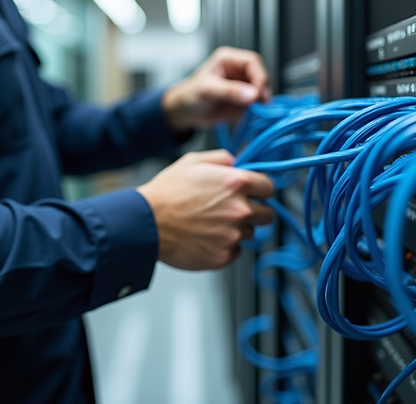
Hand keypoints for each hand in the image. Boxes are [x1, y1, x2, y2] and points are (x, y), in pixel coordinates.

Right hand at [137, 149, 274, 269]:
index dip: (260, 189)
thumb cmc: (166, 193)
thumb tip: (237, 162)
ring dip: (236, 229)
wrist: (146, 223)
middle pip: (267, 214)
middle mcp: (240, 210)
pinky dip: (225, 246)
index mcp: (236, 183)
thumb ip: (222, 158)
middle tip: (232, 210)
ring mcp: (232, 235)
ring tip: (211, 224)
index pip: (269, 188)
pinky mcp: (223, 256)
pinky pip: (236, 251)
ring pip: (249, 233)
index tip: (254, 193)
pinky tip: (206, 237)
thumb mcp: (193, 161)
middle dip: (253, 211)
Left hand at [162, 46, 270, 131]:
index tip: (258, 93)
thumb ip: (230, 91)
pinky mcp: (244, 99)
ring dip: (262, 101)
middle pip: (261, 75)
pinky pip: (257, 103)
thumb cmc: (190, 95)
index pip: (252, 62)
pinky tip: (252, 114)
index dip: (259, 77)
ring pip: (262, 90)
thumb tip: (252, 94)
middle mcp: (238, 70)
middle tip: (260, 104)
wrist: (185, 112)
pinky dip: (258, 109)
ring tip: (255, 110)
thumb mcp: (208, 91)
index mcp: (228, 59)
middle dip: (263, 89)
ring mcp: (242, 85)